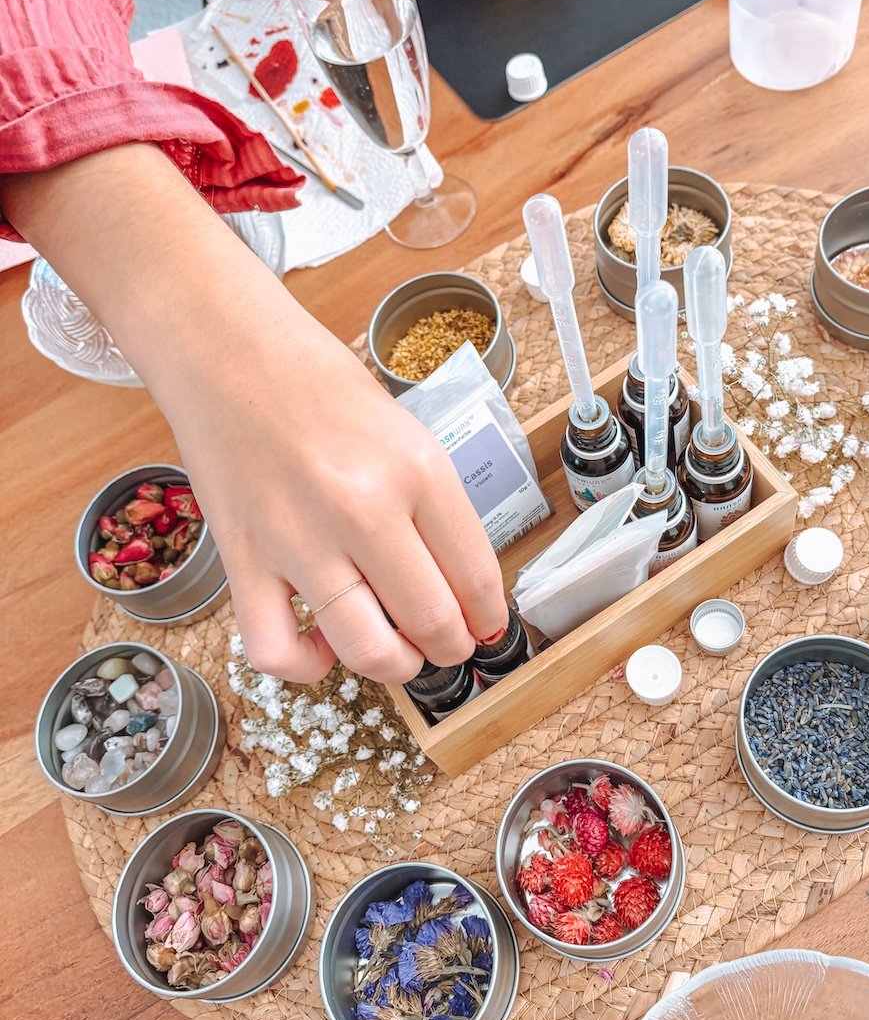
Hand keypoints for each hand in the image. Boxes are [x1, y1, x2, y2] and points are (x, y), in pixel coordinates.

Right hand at [167, 315, 507, 684]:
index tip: (485, 628)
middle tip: (446, 644)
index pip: (477, 574)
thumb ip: (434, 509)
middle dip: (450, 647)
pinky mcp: (243, 561)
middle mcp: (363, 509)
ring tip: (397, 651)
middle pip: (432, 622)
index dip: (489, 618)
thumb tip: (458, 589)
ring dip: (396, 666)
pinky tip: (321, 642)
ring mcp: (299, 541)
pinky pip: (278, 652)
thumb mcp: (404, 434)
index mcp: (418, 470)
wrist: (228, 353)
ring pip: (369, 651)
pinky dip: (308, 666)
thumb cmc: (320, 387)